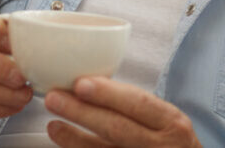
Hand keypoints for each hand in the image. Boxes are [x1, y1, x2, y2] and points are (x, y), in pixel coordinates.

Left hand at [44, 77, 200, 146]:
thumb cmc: (172, 142)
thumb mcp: (168, 121)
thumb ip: (141, 108)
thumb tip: (96, 86)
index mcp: (171, 122)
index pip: (138, 103)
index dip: (108, 93)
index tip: (80, 83)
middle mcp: (160, 145)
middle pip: (117, 128)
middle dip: (83, 112)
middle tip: (55, 98)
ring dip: (74, 138)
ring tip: (52, 124)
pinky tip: (66, 145)